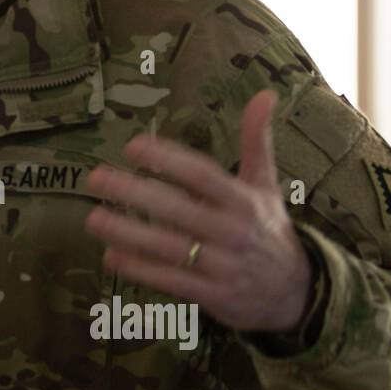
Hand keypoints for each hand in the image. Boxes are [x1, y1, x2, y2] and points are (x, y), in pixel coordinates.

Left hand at [83, 89, 312, 333]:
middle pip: (179, 210)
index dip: (169, 160)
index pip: (202, 176)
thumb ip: (257, 141)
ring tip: (94, 218)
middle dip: (136, 192)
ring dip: (129, 234)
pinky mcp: (214, 295)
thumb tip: (265, 93)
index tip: (133, 146)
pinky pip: (172, 281)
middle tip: (96, 177)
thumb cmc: (267, 228)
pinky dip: (141, 270)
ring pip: (170, 247)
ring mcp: (223, 265)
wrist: (297, 292)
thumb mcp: (266, 185)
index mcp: (244, 200)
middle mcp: (233, 231)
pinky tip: (111, 256)